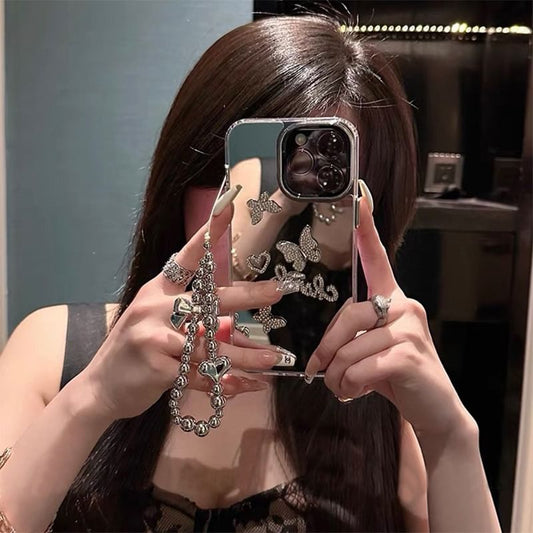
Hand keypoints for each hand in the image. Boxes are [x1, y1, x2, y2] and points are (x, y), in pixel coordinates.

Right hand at [81, 204, 285, 420]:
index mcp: (158, 290)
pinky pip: (203, 375)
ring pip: (213, 344)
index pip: (187, 256)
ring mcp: (156, 336)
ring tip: (274, 356)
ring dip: (247, 354)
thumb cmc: (136, 352)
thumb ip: (195, 322)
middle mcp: (157, 307)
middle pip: (211, 298)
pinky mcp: (158, 367)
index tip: (228, 206)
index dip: (209, 232)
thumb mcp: (159, 325)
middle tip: (279, 290)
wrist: (99, 388)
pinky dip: (227, 384)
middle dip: (249, 295)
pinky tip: (246, 386)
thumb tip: (236, 328)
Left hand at [305, 196, 473, 439]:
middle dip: (326, 349)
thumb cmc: (394, 374)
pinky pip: (362, 366)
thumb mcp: (370, 348)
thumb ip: (352, 334)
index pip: (378, 258)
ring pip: (351, 347)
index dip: (367, 228)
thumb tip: (322, 347)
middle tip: (319, 371)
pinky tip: (355, 392)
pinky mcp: (410, 355)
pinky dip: (350, 384)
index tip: (360, 197)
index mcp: (393, 297)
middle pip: (349, 315)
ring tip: (342, 387)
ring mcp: (410, 328)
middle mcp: (404, 304)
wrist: (432, 408)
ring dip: (338, 375)